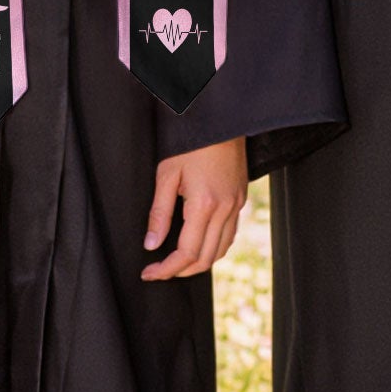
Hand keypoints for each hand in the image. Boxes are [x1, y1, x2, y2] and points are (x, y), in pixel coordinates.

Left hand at [141, 136, 247, 280]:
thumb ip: (159, 213)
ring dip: (199, 262)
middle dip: (181, 271)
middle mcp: (225, 208)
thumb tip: (151, 244)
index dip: (166, 269)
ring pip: (221, 249)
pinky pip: (230, 234)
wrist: (221, 119)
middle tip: (159, 270)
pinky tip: (199, 243)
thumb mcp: (167, 174)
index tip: (149, 272)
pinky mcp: (241, 198)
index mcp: (204, 204)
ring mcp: (236, 204)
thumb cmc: (192, 142)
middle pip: (205, 258)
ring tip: (177, 262)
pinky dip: (214, 247)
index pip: (186, 253)